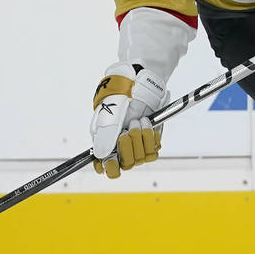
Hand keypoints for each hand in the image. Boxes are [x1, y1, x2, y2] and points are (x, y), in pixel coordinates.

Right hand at [89, 62, 166, 178]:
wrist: (139, 85)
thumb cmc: (119, 99)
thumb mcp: (108, 117)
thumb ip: (105, 138)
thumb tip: (101, 158)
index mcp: (105, 143)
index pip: (106, 168)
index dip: (110, 167)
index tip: (112, 160)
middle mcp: (120, 147)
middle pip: (126, 164)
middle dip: (128, 146)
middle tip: (128, 129)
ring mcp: (136, 145)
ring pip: (140, 158)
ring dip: (140, 137)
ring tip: (138, 120)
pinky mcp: (150, 141)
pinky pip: (153, 150)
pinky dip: (151, 136)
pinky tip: (147, 123)